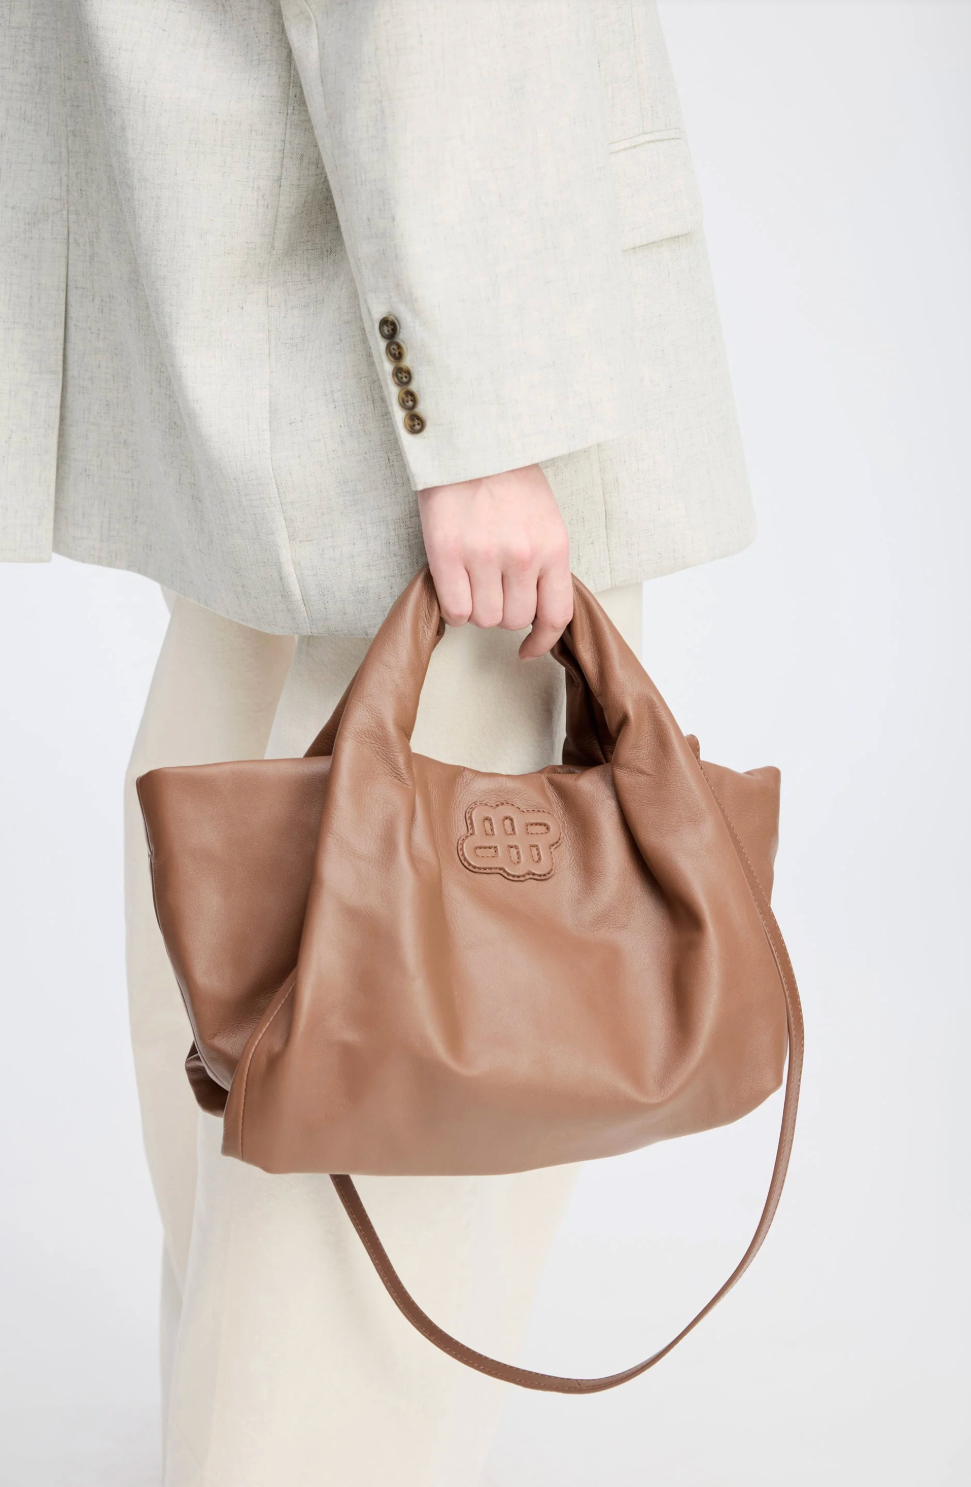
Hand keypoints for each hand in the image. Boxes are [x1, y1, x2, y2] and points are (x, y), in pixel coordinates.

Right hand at [417, 465, 572, 658]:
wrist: (470, 441)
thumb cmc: (507, 477)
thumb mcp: (545, 518)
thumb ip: (545, 562)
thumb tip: (536, 608)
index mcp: (554, 546)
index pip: (557, 615)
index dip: (541, 641)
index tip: (528, 650)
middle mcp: (523, 555)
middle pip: (514, 620)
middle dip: (502, 613)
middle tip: (491, 588)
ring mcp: (485, 555)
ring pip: (484, 618)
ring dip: (476, 608)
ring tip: (471, 579)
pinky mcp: (448, 553)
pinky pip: (455, 609)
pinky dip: (453, 608)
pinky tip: (453, 585)